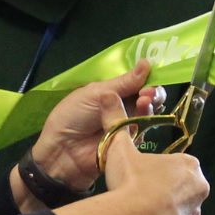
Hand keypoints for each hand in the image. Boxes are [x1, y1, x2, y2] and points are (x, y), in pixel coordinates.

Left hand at [32, 62, 158, 191]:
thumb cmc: (72, 116)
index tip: (151, 74)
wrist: (61, 151)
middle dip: (153, 92)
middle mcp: (124, 107)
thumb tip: (147, 63)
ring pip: (148, 114)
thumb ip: (123, 83)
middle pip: (149, 98)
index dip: (147, 78)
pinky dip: (143, 122)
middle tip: (149, 92)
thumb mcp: (95, 93)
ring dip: (149, 105)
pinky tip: (140, 115)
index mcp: (114, 92)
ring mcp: (129, 126)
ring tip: (144, 100)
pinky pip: (142, 132)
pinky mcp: (131, 143)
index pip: (138, 82)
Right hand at [101, 130, 206, 214]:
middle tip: (138, 195)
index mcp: (189, 165)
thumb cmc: (130, 181)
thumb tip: (106, 96)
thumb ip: (116, 122)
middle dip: (162, 192)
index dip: (157, 171)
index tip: (141, 177)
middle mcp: (199, 189)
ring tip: (139, 213)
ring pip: (179, 211)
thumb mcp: (120, 148)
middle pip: (181, 188)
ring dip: (163, 212)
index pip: (176, 166)